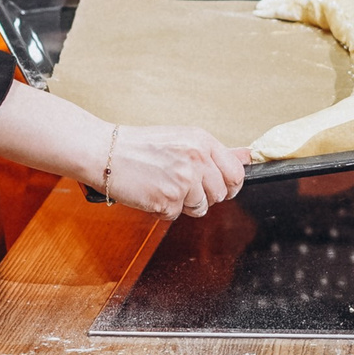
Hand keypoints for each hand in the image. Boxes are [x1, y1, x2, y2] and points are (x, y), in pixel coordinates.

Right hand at [102, 124, 246, 217]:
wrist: (105, 152)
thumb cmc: (140, 145)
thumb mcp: (181, 139)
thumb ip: (214, 152)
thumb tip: (247, 156)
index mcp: (202, 142)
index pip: (236, 173)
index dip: (229, 185)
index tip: (220, 187)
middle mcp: (196, 160)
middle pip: (220, 194)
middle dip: (204, 196)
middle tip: (182, 186)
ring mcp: (183, 181)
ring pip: (201, 208)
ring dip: (184, 204)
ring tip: (163, 186)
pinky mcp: (168, 200)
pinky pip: (176, 215)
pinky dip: (164, 209)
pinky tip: (152, 192)